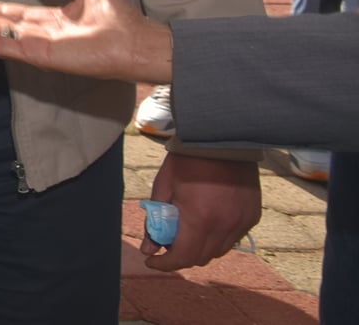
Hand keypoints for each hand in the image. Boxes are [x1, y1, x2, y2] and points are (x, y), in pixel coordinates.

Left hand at [146, 152, 259, 270]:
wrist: (221, 138)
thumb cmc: (188, 159)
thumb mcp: (163, 186)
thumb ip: (155, 220)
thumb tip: (148, 247)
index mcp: (199, 219)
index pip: (183, 257)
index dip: (165, 264)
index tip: (152, 261)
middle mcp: (224, 226)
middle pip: (202, 258)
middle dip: (181, 256)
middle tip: (166, 245)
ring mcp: (242, 223)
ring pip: (219, 251)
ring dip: (200, 248)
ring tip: (186, 233)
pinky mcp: (252, 217)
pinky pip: (234, 238)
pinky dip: (218, 237)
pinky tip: (207, 222)